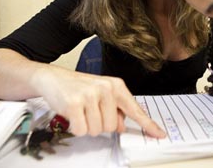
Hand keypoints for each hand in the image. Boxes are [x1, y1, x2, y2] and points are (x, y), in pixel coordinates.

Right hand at [32, 66, 165, 137]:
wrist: (53, 77)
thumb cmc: (79, 87)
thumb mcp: (102, 95)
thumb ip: (115, 110)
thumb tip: (122, 127)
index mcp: (117, 86)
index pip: (135, 109)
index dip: (148, 125)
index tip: (160, 134)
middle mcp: (106, 88)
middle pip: (112, 127)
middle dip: (100, 125)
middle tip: (89, 112)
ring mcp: (90, 95)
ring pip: (97, 130)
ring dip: (87, 126)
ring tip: (80, 111)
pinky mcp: (74, 103)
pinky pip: (82, 130)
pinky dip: (76, 128)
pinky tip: (72, 114)